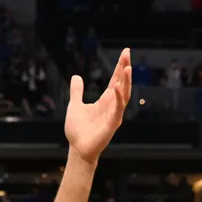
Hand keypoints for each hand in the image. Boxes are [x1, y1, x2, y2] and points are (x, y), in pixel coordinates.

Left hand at [65, 48, 131, 163]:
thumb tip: (76, 77)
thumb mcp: (75, 105)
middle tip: (127, 53)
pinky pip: (117, 108)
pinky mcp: (112, 123)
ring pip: (123, 94)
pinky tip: (115, 86)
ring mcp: (114, 114)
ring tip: (127, 67)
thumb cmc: (78, 130)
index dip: (120, 67)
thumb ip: (77, 92)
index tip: (125, 53)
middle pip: (122, 84)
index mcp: (105, 100)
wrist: (78, 148)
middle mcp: (112, 105)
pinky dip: (117, 97)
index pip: (115, 80)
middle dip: (125, 69)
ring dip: (126, 81)